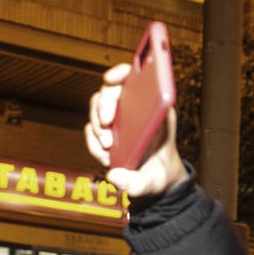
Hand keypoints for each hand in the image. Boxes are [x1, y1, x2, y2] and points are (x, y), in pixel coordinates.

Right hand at [84, 62, 187, 198]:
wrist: (156, 180)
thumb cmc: (160, 174)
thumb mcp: (153, 182)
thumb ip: (136, 182)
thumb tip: (114, 175)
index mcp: (154, 106)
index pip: (136, 76)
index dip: (121, 72)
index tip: (111, 80)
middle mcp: (135, 107)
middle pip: (110, 92)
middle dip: (103, 109)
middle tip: (106, 134)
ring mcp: (120, 118)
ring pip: (97, 110)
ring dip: (96, 129)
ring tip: (107, 149)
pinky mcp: (108, 130)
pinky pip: (93, 128)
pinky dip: (94, 142)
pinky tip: (105, 157)